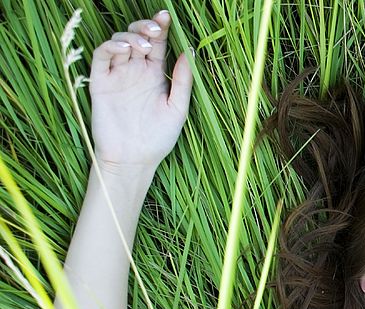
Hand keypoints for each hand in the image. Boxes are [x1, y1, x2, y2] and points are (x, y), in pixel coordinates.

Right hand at [88, 10, 192, 169]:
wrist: (134, 160)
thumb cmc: (158, 138)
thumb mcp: (177, 109)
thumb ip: (182, 81)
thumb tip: (188, 52)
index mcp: (154, 75)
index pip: (157, 44)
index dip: (161, 27)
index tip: (167, 16)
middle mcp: (135, 71)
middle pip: (138, 37)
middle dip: (145, 26)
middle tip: (155, 27)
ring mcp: (117, 75)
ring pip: (119, 42)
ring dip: (130, 36)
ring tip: (142, 44)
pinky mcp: (101, 82)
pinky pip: (102, 57)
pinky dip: (111, 47)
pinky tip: (124, 49)